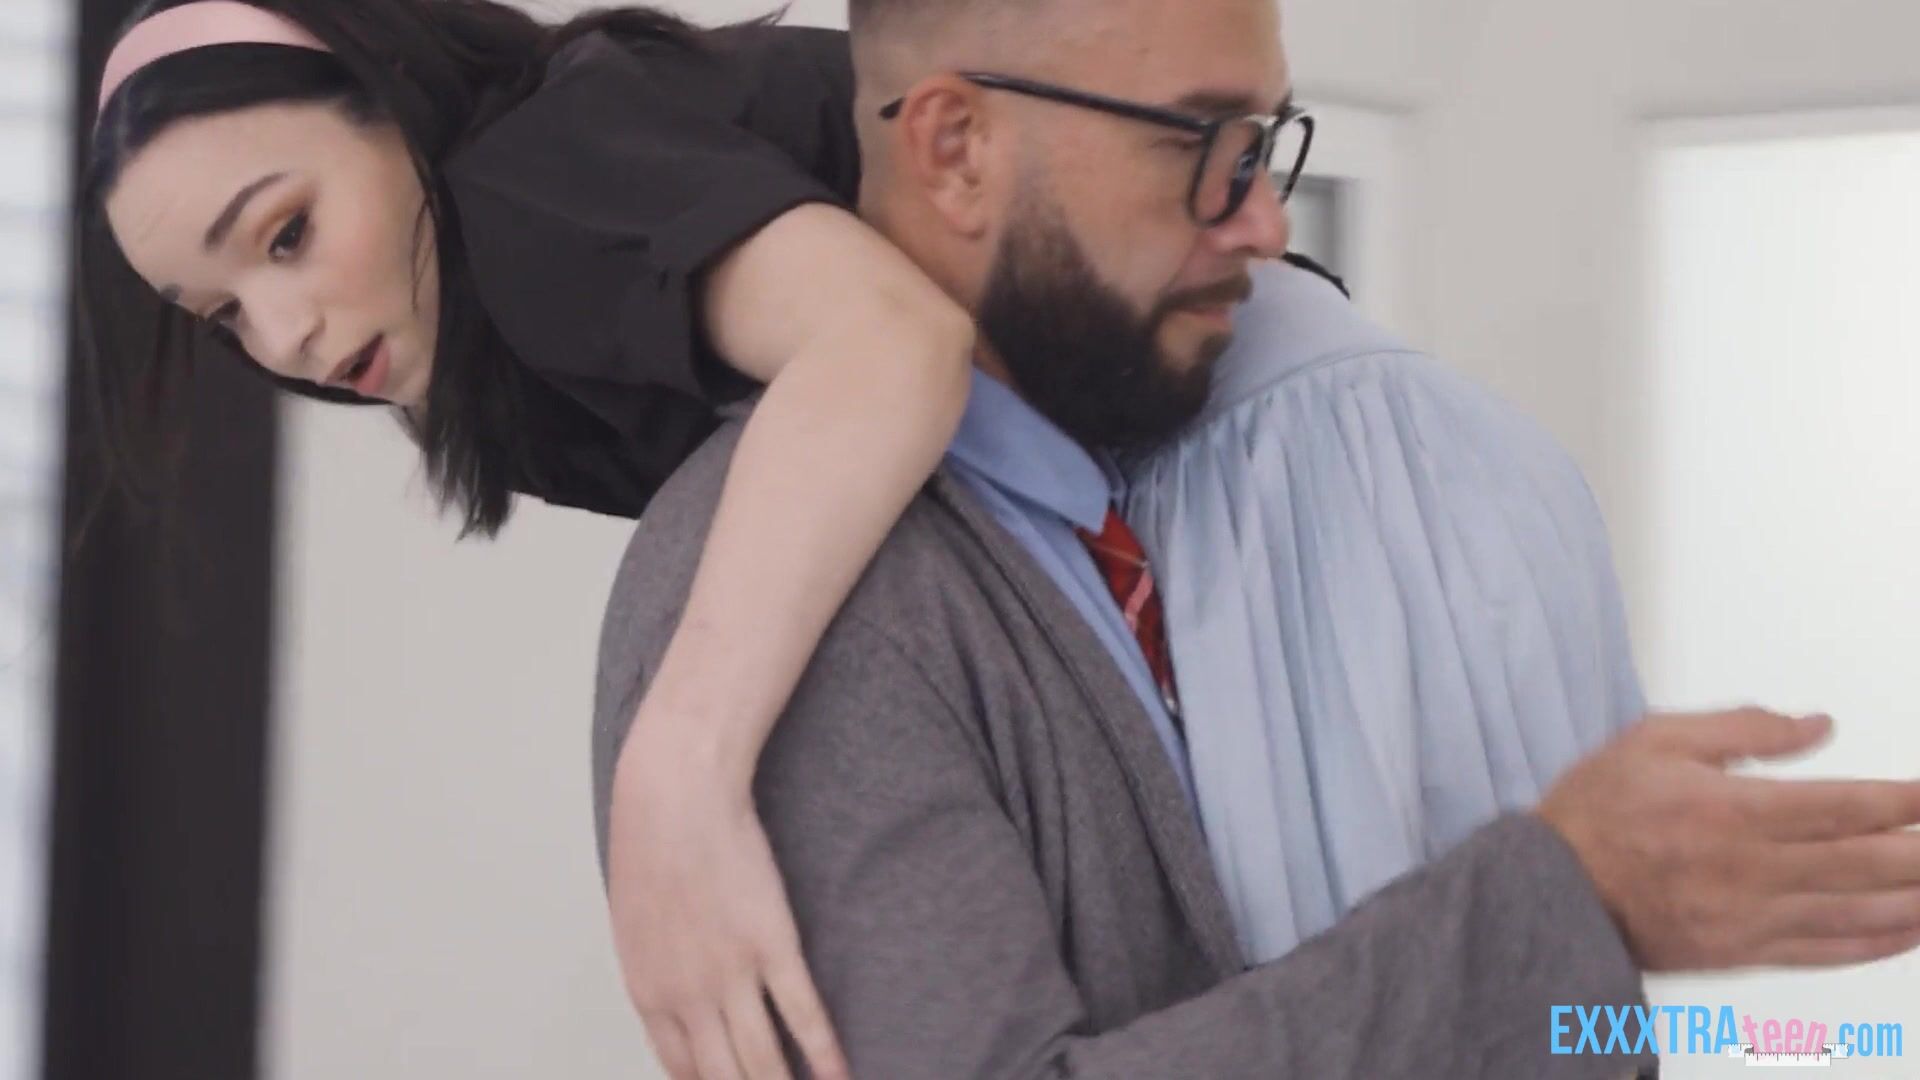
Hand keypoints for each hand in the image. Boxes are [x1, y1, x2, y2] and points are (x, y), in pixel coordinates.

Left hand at [605, 722, 849, 1079]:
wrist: (675, 796)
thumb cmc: (650, 847)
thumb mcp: (636, 924)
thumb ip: (660, 971)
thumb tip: (679, 1000)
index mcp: (649, 994)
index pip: (683, 1072)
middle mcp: (688, 997)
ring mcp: (732, 974)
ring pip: (764, 1062)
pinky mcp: (773, 945)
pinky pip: (804, 1014)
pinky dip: (825, 1054)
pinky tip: (839, 1076)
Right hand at [1538, 708, 1919, 970]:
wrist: (1550, 890)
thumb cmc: (1595, 812)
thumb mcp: (1654, 739)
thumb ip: (1741, 728)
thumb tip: (1814, 727)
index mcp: (1732, 811)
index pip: (1842, 807)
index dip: (1901, 803)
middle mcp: (1750, 869)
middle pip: (1863, 863)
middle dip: (1919, 852)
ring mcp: (1750, 917)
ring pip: (1855, 912)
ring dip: (1912, 899)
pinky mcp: (1741, 951)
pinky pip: (1824, 951)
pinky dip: (1874, 942)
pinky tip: (1906, 929)